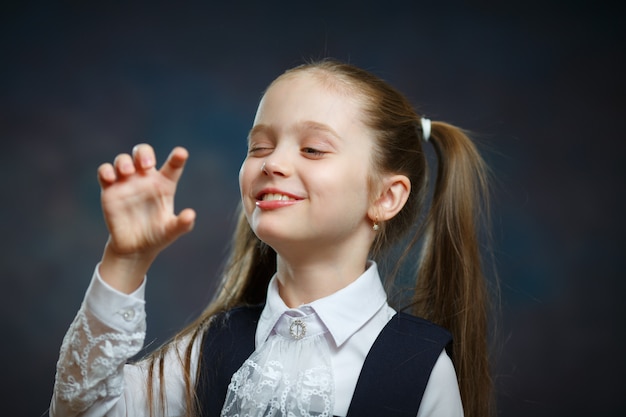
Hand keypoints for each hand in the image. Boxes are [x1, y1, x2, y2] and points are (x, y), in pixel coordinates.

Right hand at [97, 144, 195, 291]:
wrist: (135, 248)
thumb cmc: (157, 236)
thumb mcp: (171, 231)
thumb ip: (182, 224)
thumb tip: (190, 215)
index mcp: (165, 184)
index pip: (172, 166)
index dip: (177, 157)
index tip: (181, 153)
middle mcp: (146, 179)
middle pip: (143, 153)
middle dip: (144, 153)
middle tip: (146, 165)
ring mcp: (127, 182)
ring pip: (123, 159)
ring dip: (124, 161)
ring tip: (127, 172)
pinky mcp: (110, 190)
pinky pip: (104, 172)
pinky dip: (105, 170)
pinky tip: (110, 178)